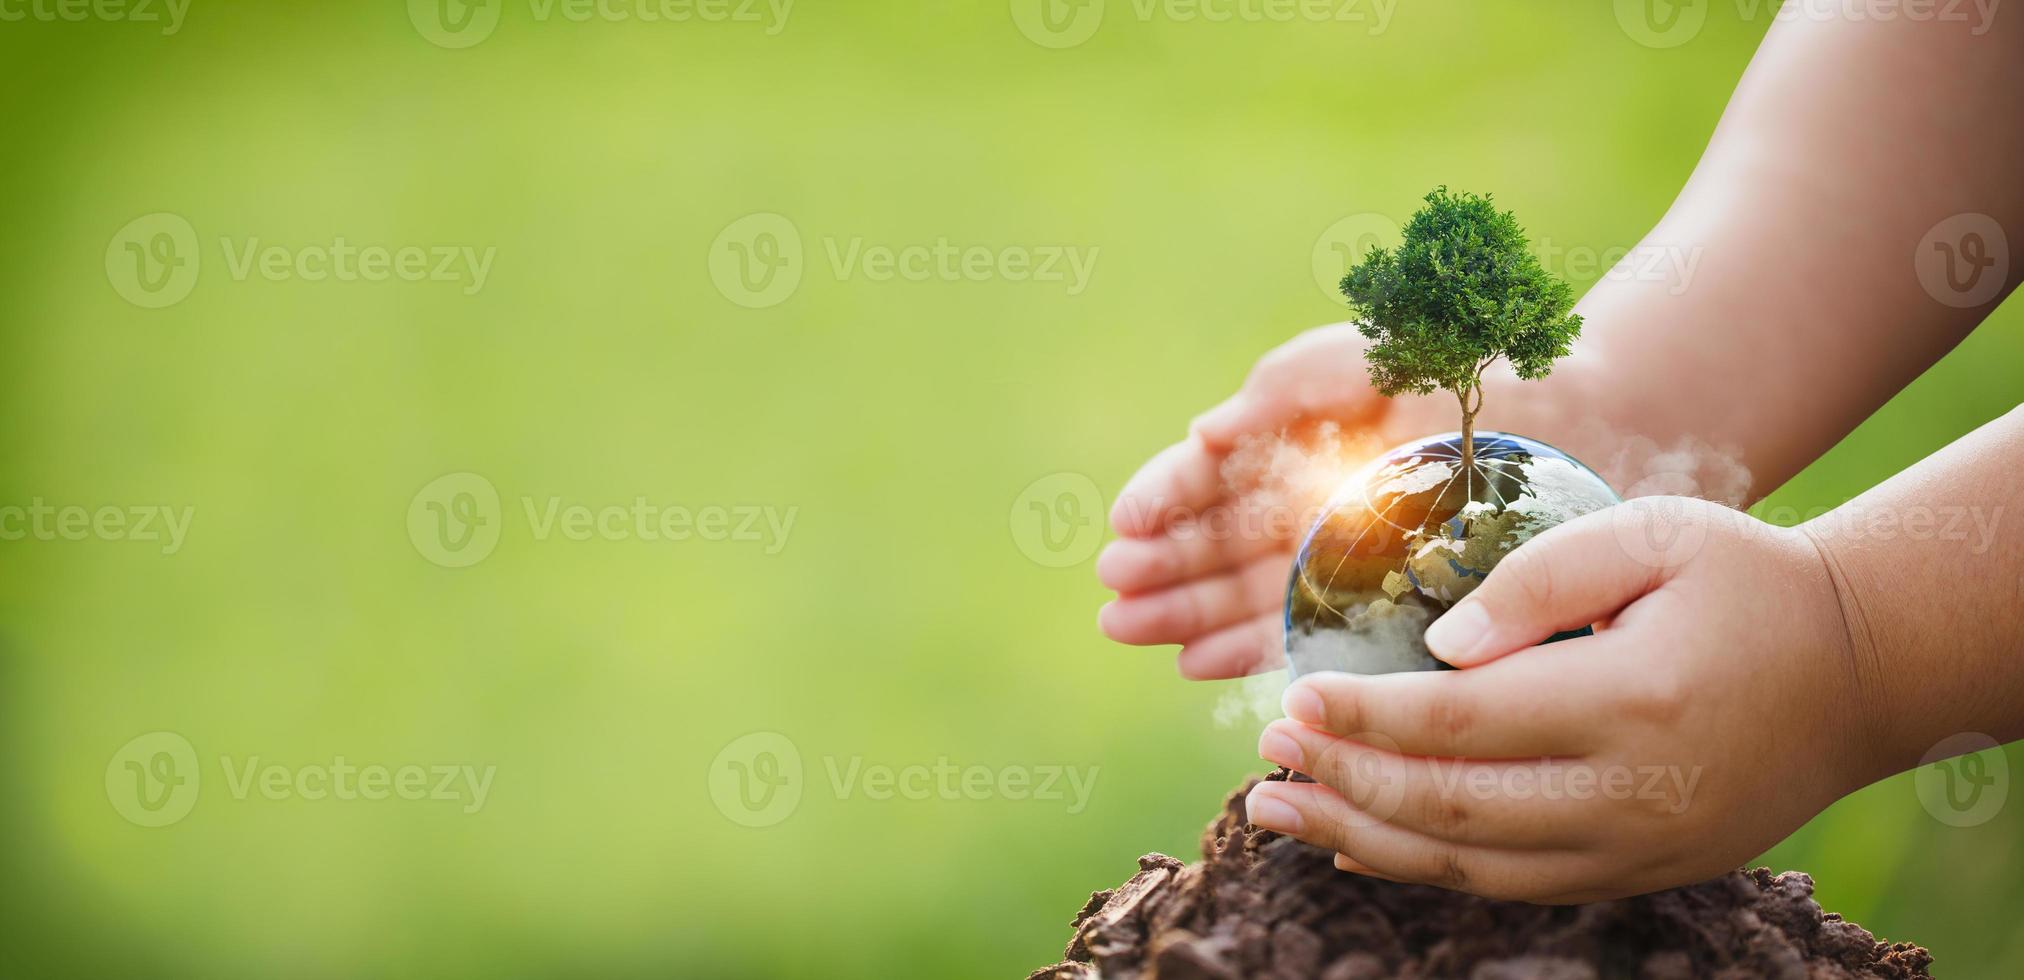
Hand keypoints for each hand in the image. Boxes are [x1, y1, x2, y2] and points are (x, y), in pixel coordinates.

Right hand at [1096, 325, 1449, 678]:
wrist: (1567, 416)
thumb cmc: (1464, 368)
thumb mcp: (1368, 355)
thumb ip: (1288, 383)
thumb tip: (1204, 433)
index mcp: (1292, 443)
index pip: (1209, 477)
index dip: (1163, 497)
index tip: (1125, 523)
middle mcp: (1303, 506)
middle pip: (1213, 545)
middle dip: (1158, 568)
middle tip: (1113, 589)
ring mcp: (1336, 560)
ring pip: (1241, 595)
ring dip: (1181, 614)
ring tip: (1127, 628)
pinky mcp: (1376, 607)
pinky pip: (1299, 634)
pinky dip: (1244, 652)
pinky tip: (1193, 663)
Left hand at [1243, 497, 1874, 902]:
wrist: (1857, 672)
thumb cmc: (1743, 582)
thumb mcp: (1650, 534)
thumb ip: (1536, 578)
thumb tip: (1435, 646)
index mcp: (1631, 699)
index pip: (1463, 722)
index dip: (1366, 717)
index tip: (1293, 699)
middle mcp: (1632, 794)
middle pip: (1453, 809)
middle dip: (1344, 785)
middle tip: (1264, 756)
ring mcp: (1637, 849)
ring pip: (1471, 867)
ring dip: (1361, 841)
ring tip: (1275, 810)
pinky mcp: (1639, 875)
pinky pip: (1510, 887)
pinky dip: (1424, 871)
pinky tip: (1354, 846)